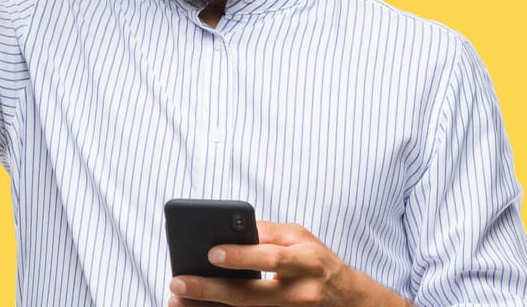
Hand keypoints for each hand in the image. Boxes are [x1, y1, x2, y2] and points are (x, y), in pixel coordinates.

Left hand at [167, 220, 407, 305]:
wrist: (348, 298)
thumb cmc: (316, 260)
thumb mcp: (299, 236)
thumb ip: (265, 232)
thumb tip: (226, 228)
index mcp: (306, 262)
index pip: (271, 259)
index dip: (241, 256)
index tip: (211, 253)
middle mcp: (301, 293)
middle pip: (251, 296)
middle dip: (211, 290)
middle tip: (178, 283)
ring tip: (178, 301)